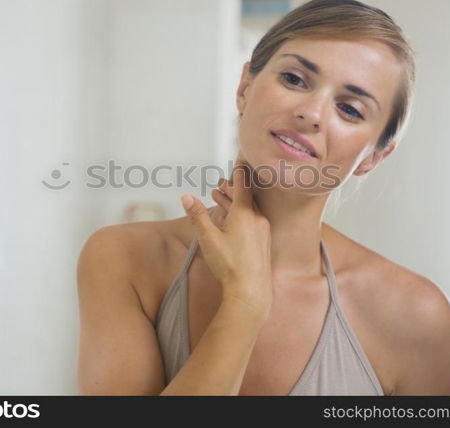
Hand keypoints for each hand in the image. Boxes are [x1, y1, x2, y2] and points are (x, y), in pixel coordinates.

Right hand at [180, 155, 271, 317]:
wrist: (251, 292)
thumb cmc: (229, 265)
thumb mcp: (208, 239)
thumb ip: (197, 216)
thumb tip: (186, 196)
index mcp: (245, 213)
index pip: (242, 184)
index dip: (239, 170)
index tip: (241, 157)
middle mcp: (257, 218)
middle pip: (245, 195)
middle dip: (231, 187)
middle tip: (221, 182)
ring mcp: (263, 230)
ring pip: (248, 208)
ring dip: (234, 201)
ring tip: (220, 196)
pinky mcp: (263, 242)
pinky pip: (252, 220)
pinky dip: (241, 214)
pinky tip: (233, 220)